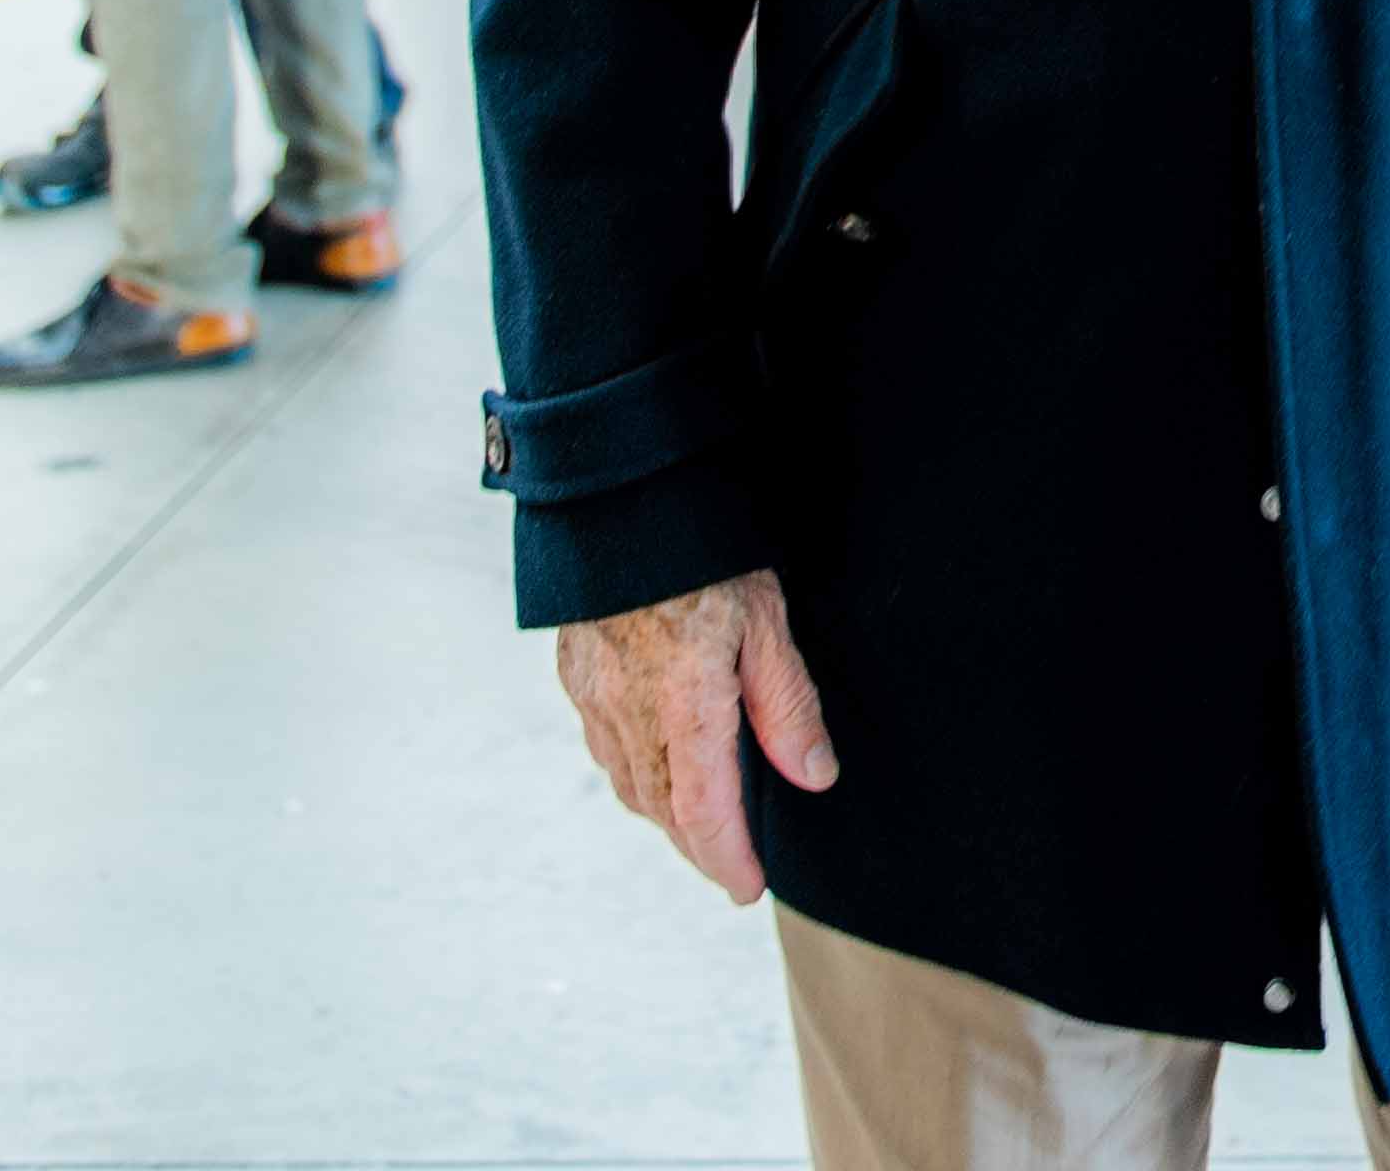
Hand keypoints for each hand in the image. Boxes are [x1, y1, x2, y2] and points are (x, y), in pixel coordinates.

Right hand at [555, 567, 837, 901]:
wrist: (619, 501)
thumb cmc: (704, 555)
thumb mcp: (767, 622)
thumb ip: (788, 706)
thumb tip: (814, 777)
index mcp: (683, 705)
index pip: (704, 811)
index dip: (726, 858)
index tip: (748, 888)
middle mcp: (628, 713)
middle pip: (663, 809)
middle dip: (699, 846)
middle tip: (734, 868)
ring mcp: (594, 697)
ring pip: (629, 783)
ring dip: (667, 815)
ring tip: (703, 828)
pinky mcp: (575, 676)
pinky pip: (606, 748)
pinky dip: (636, 775)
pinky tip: (658, 769)